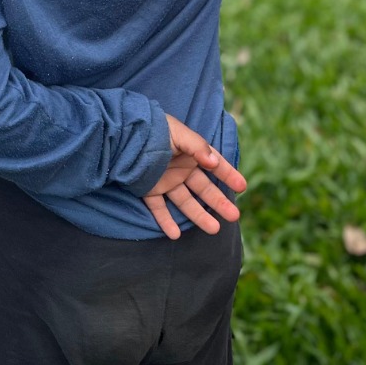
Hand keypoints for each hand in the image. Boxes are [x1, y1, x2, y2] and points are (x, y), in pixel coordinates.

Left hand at [142, 114, 247, 239]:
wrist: (123, 135)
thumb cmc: (153, 130)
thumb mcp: (177, 133)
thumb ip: (197, 147)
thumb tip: (213, 162)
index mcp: (190, 151)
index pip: (214, 164)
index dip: (228, 175)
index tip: (242, 187)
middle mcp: (180, 168)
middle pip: (203, 188)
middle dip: (218, 202)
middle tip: (234, 216)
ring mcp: (165, 180)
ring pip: (185, 202)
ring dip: (199, 216)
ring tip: (214, 229)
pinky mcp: (149, 190)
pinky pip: (158, 208)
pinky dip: (165, 221)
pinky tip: (175, 234)